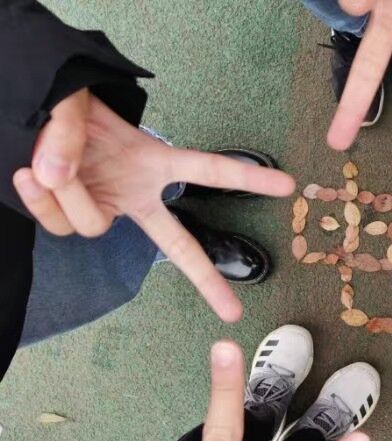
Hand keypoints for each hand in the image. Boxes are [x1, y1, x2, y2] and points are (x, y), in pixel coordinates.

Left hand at [12, 90, 295, 321]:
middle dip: (205, 278)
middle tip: (232, 312)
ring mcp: (107, 207)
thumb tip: (56, 174)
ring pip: (92, 226)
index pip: (207, 170)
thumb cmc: (64, 105)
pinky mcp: (71, 215)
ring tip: (48, 161)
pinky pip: (59, 225)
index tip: (286, 186)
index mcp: (152, 162)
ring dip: (68, 196)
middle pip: (178, 243)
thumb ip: (68, 131)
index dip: (247, 178)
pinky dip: (42, 202)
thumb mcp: (73, 102)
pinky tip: (32, 175)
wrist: (28, 111)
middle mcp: (136, 193)